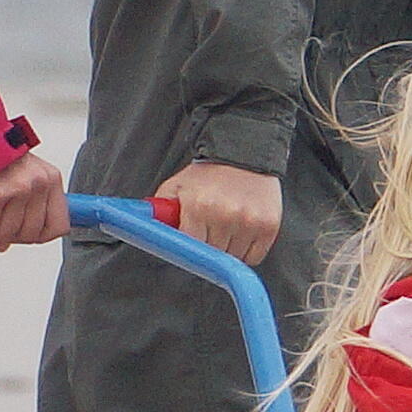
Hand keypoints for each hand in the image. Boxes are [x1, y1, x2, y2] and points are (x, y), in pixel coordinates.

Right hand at [0, 152, 67, 249]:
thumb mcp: (16, 177)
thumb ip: (17, 212)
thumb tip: (4, 243)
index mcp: (50, 179)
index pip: (58, 226)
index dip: (38, 236)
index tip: (23, 235)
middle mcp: (38, 183)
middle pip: (30, 234)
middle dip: (8, 236)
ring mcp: (19, 189)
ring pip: (7, 234)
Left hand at [155, 160, 283, 260]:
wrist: (244, 152)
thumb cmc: (208, 173)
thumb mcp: (176, 186)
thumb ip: (159, 212)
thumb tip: (142, 233)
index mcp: (198, 206)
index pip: (190, 249)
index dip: (190, 249)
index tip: (192, 246)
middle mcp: (225, 215)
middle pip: (213, 256)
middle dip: (209, 247)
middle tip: (209, 230)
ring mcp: (249, 222)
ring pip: (233, 259)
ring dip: (228, 250)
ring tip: (226, 227)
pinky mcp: (268, 226)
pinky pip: (254, 257)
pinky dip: (247, 251)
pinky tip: (241, 232)